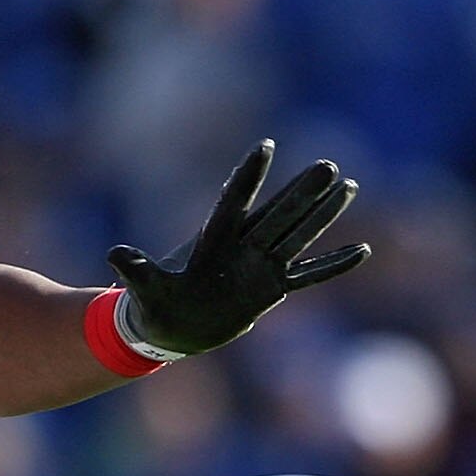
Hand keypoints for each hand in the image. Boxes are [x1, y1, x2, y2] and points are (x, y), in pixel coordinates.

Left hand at [108, 140, 367, 357]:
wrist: (170, 329)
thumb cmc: (154, 307)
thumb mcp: (144, 290)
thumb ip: (135, 270)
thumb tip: (114, 254)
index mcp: (212, 240)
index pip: (233, 201)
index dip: (248, 176)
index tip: (264, 146)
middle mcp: (241, 246)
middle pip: (277, 213)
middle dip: (301, 192)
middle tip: (328, 164)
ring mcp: (260, 265)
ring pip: (298, 235)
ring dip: (322, 213)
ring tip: (348, 185)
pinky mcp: (271, 288)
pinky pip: (308, 276)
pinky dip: (332, 265)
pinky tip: (361, 251)